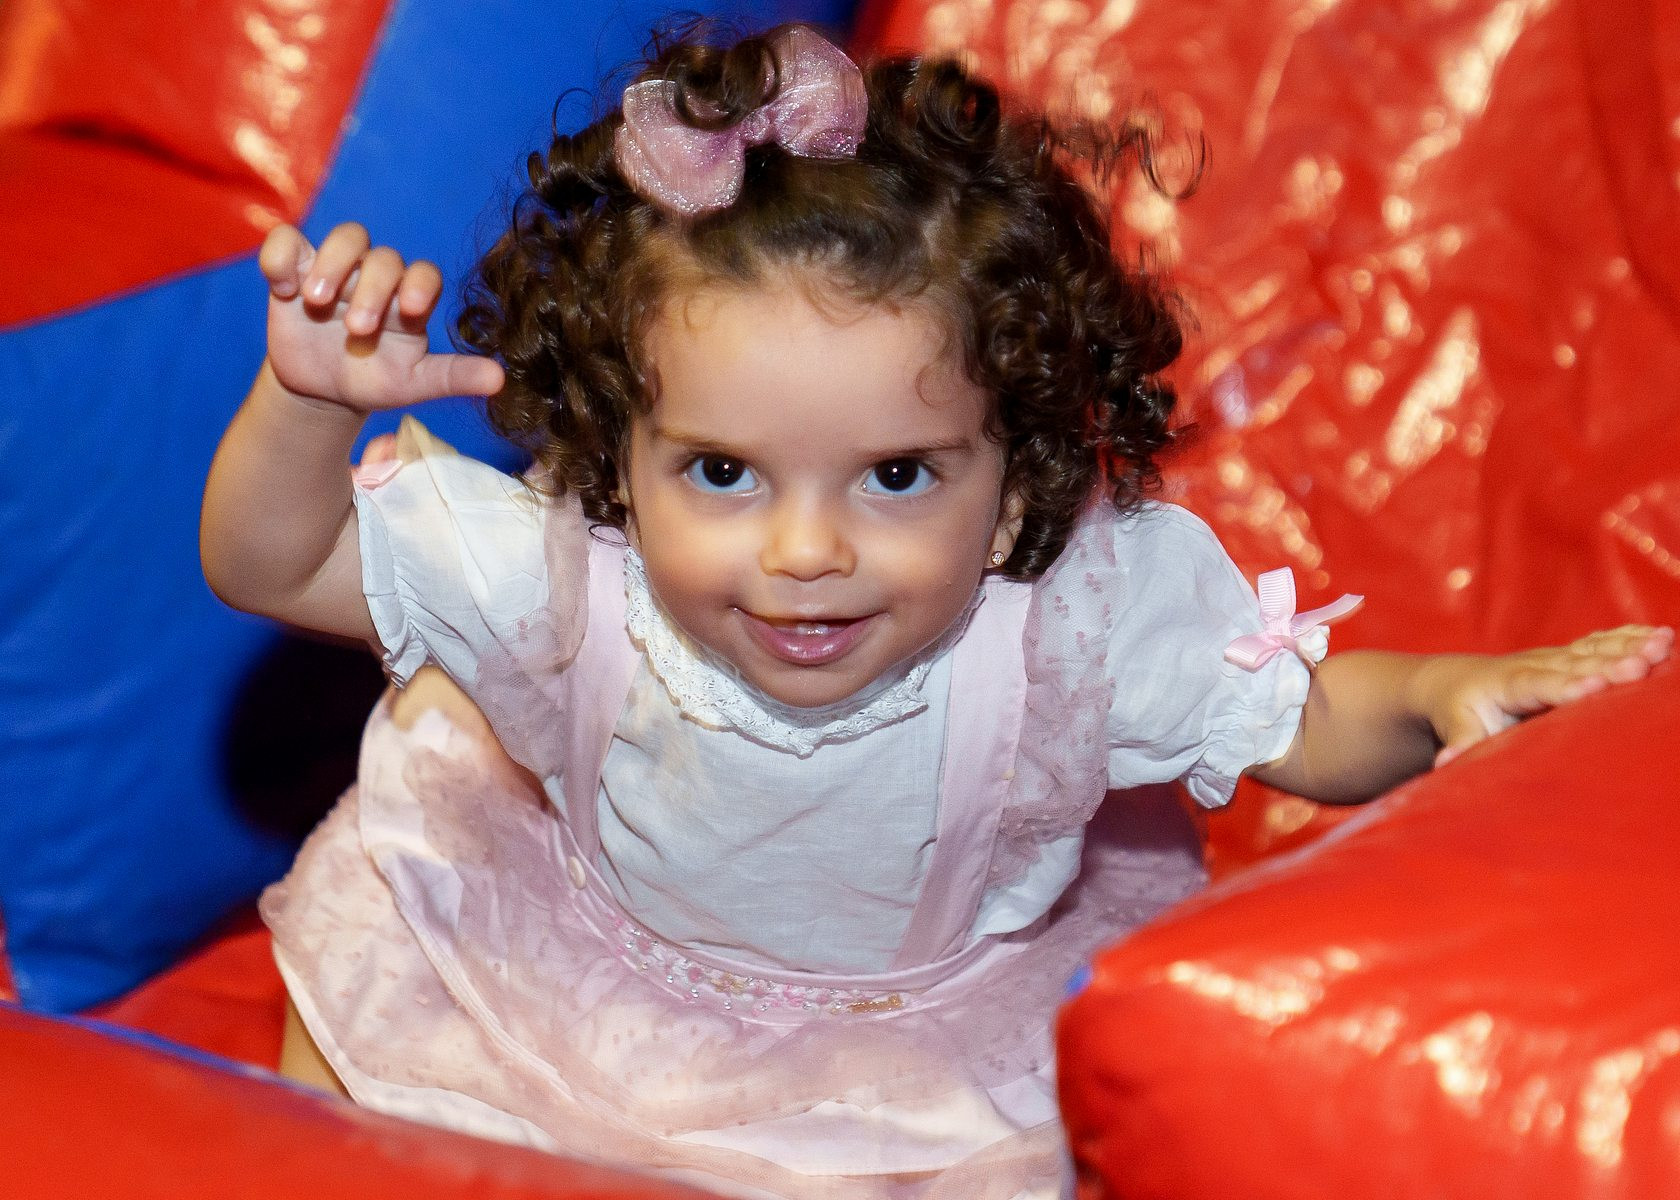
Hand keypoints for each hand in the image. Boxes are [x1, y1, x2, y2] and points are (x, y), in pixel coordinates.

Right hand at [259, 221, 504, 413]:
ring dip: (333, 264)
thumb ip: (454, 378)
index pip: (425, 274)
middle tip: (358, 330)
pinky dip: (280, 257)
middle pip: (382, 258)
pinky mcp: (294, 269)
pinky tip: (282, 288)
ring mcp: (337, 269)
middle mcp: (377, 277)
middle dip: (372, 290)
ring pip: (345, 238)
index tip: (412, 310)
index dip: (421, 284)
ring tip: (317, 302)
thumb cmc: (374, 380)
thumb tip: (500, 381)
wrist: (323, 389)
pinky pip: (286, 242)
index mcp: (410, 300)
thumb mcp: (413, 384)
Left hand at [1427, 625, 1673, 765]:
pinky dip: (1630, 639)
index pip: (1539, 685)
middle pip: (1577, 665)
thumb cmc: (1456, 709)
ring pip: (1595, 652)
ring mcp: (1554, 659)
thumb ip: (1459, 741)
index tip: (1590, 687)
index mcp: (1508, 684)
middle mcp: (1535, 665)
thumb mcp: (1454, 725)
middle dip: (1611, 664)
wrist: (1452, 680)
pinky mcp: (1569, 657)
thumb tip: (1445, 762)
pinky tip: (1662, 636)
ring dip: (1630, 647)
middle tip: (1646, 664)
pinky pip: (1601, 645)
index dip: (1564, 686)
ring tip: (1664, 644)